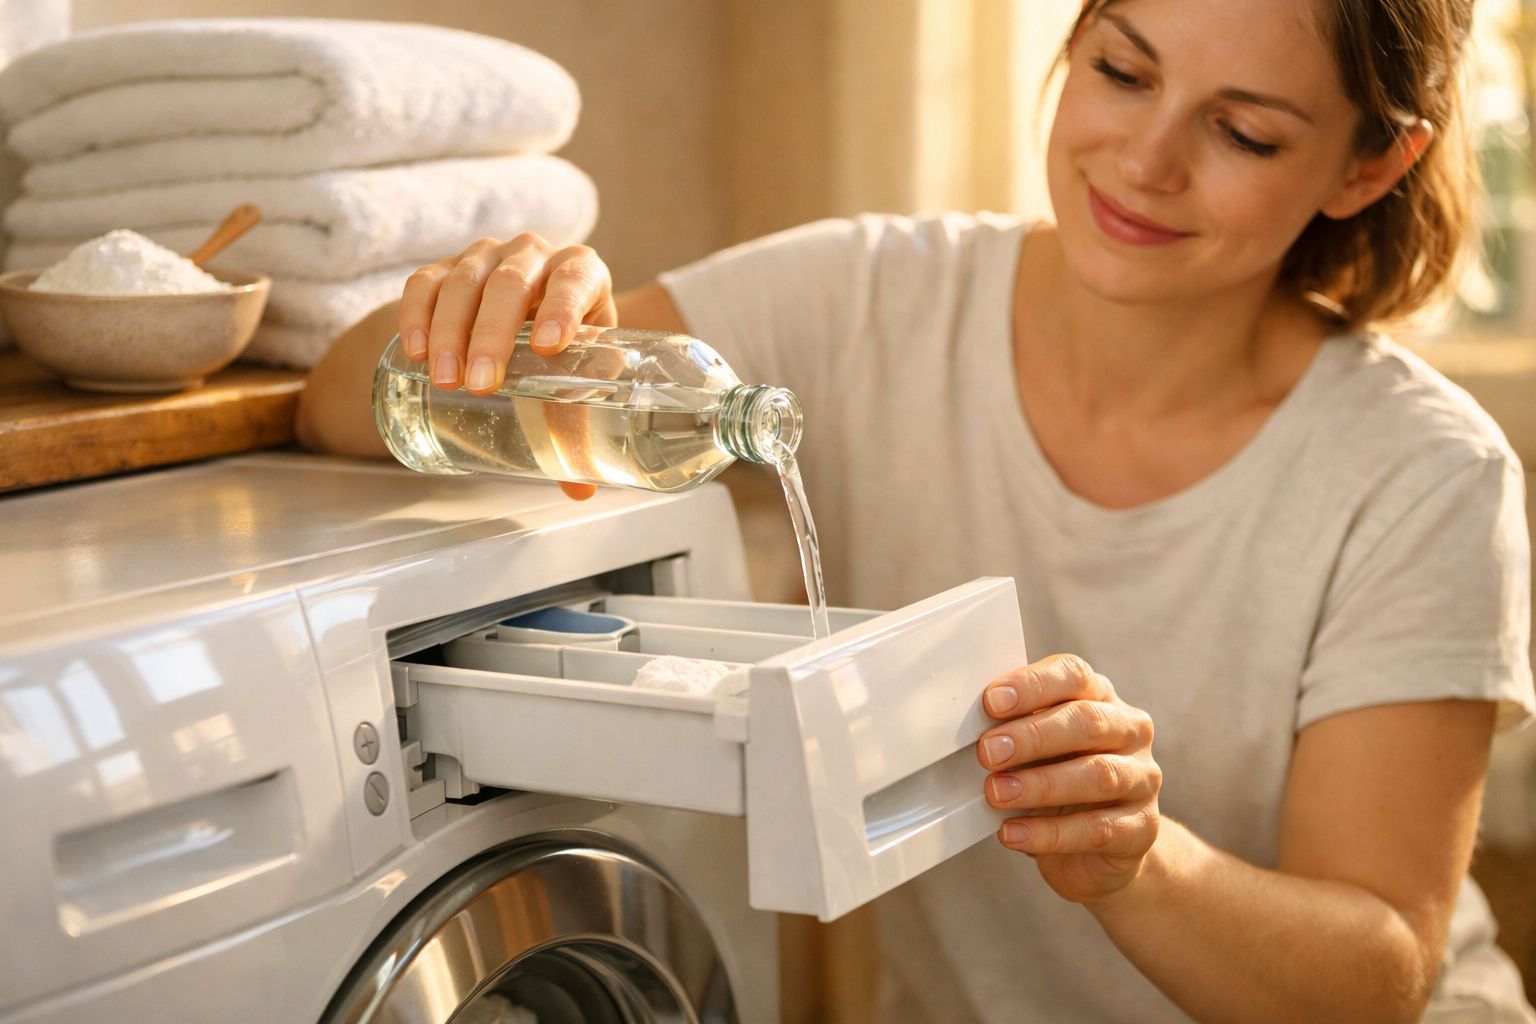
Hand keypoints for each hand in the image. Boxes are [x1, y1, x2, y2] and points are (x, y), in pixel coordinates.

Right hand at [398, 233, 618, 499]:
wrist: (522, 322)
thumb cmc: (558, 353)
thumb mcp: (571, 382)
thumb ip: (575, 427)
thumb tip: (581, 491)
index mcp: (580, 273)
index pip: (576, 277)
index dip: (564, 305)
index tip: (548, 346)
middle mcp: (533, 255)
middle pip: (511, 283)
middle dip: (493, 333)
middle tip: (482, 383)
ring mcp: (485, 257)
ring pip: (465, 282)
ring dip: (451, 331)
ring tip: (446, 380)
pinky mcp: (445, 269)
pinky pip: (424, 283)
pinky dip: (416, 314)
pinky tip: (414, 351)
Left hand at [979, 654, 1161, 903]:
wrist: (1096, 850)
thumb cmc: (1055, 780)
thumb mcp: (1033, 748)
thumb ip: (1012, 728)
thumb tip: (967, 725)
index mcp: (1099, 696)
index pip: (1073, 675)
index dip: (1032, 685)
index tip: (991, 701)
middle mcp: (1129, 730)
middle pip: (1088, 721)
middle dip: (1033, 736)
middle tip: (988, 752)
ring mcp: (1142, 779)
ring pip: (1098, 775)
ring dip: (1041, 784)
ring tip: (997, 793)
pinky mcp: (1142, 827)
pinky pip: (1099, 829)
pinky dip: (1050, 833)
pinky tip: (1013, 834)